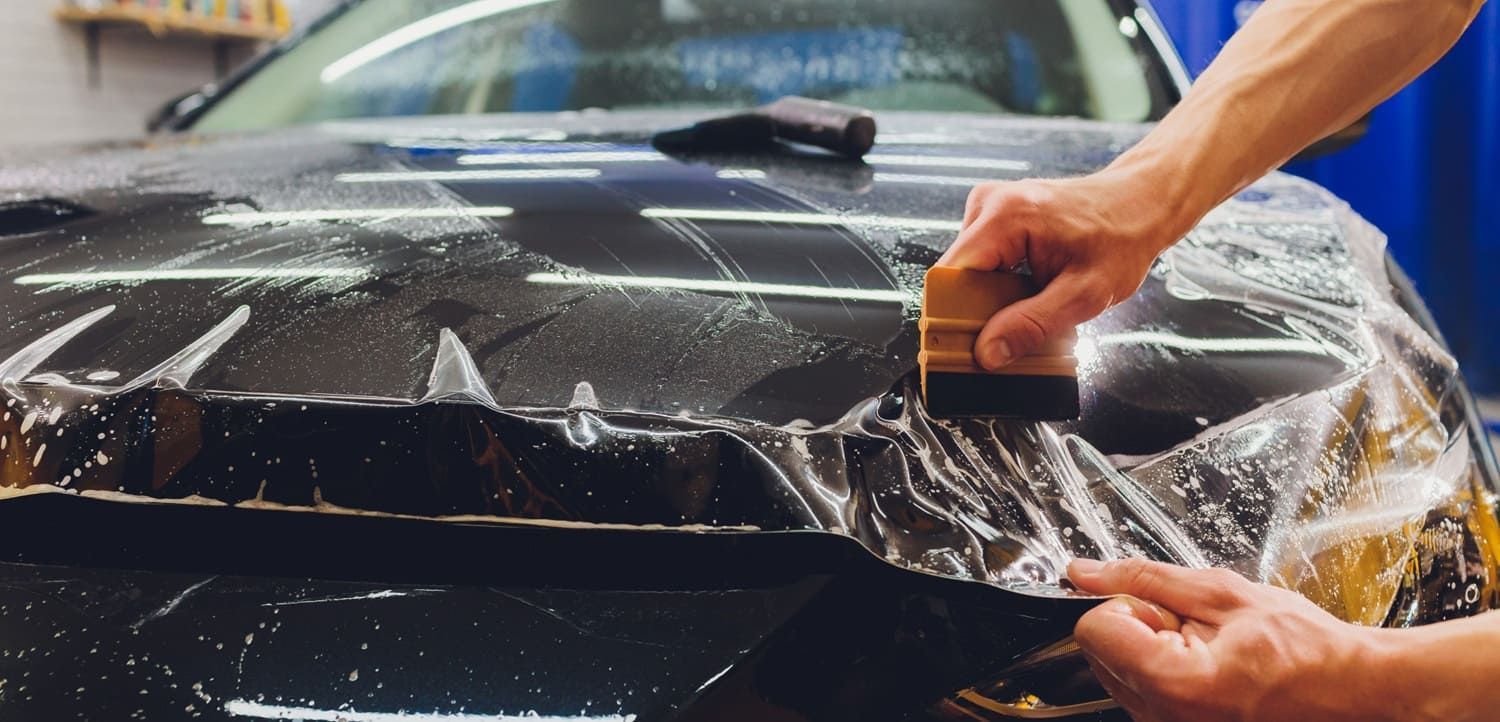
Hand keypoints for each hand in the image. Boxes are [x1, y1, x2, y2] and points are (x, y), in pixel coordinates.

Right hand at [938, 172, 1186, 369]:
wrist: (1140, 203)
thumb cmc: (1122, 238)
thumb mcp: (1086, 294)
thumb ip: (1033, 324)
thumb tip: (988, 352)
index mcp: (1005, 216)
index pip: (949, 277)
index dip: (952, 317)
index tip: (968, 347)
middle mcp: (989, 204)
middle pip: (955, 276)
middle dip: (976, 311)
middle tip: (1016, 330)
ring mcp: (989, 206)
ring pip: (965, 272)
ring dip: (989, 297)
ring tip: (1032, 300)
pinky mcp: (994, 215)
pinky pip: (979, 261)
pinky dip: (997, 282)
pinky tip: (1027, 286)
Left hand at [1067, 558, 1393, 721]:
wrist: (1354, 692)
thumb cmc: (1306, 649)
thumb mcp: (1224, 594)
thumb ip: (1145, 580)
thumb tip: (1086, 573)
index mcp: (1173, 684)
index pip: (1093, 630)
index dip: (1130, 606)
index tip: (1170, 609)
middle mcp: (1162, 719)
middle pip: (1101, 652)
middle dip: (1141, 627)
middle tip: (1200, 629)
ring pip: (1120, 671)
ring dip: (1154, 650)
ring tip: (1212, 651)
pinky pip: (1142, 694)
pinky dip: (1167, 673)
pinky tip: (1211, 669)